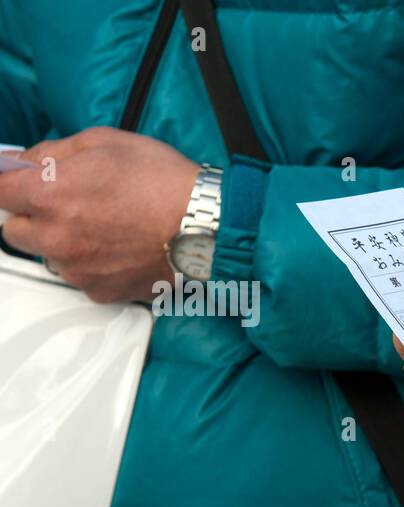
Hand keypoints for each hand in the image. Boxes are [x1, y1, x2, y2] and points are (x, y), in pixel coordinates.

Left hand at [0, 127, 197, 302]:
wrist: (207, 227)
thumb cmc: (165, 183)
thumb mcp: (105, 143)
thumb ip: (53, 152)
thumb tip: (27, 161)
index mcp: (48, 195)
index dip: (8, 184)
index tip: (17, 183)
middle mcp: (56, 237)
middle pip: (12, 230)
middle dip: (31, 217)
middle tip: (64, 206)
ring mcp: (77, 269)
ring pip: (48, 257)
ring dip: (62, 244)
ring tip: (101, 228)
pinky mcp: (100, 291)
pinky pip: (79, 278)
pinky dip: (91, 266)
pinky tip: (117, 248)